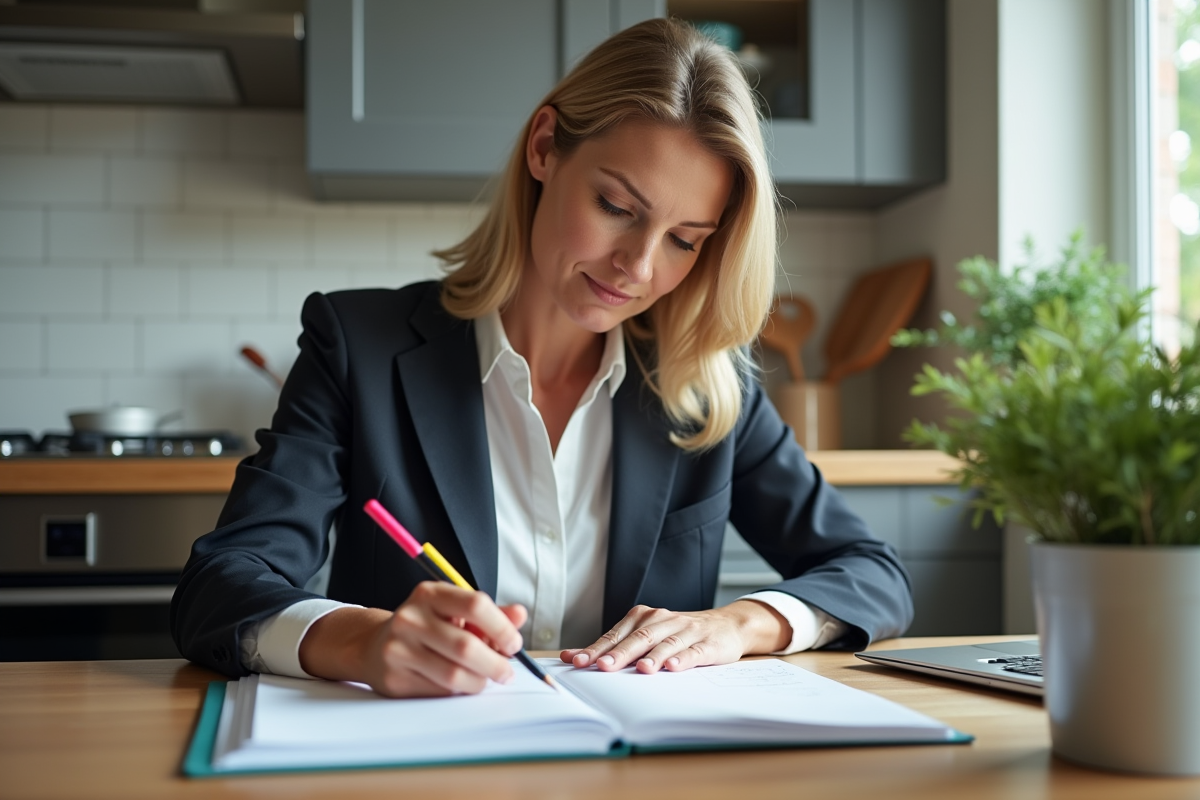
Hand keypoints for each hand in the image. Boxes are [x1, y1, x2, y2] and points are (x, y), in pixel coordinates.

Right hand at [299, 582, 527, 697]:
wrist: (374, 646)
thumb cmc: (425, 627)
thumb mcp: (454, 611)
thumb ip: (489, 614)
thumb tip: (520, 614)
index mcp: (430, 594)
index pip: (475, 604)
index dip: (502, 627)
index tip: (513, 644)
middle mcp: (411, 617)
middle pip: (466, 645)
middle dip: (495, 663)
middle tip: (506, 672)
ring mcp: (399, 648)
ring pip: (454, 674)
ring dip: (478, 682)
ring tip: (484, 680)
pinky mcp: (395, 678)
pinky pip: (439, 691)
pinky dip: (458, 692)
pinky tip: (460, 684)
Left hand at [559, 599, 790, 673]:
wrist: (726, 625)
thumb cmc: (679, 634)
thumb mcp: (648, 635)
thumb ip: (616, 646)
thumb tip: (576, 658)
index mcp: (644, 617)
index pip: (616, 635)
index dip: (596, 648)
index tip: (577, 661)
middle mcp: (663, 620)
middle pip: (638, 638)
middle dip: (619, 653)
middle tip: (603, 666)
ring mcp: (686, 631)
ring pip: (665, 643)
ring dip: (652, 656)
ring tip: (640, 669)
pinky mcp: (707, 644)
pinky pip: (693, 652)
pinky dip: (683, 659)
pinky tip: (673, 667)